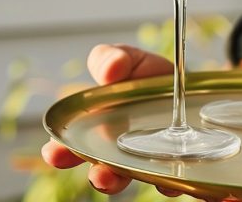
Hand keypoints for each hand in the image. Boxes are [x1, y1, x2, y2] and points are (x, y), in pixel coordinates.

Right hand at [41, 43, 173, 194]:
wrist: (187, 85)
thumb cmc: (146, 76)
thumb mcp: (128, 60)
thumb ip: (111, 59)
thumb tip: (109, 71)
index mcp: (97, 128)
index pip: (72, 146)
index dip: (60, 152)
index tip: (54, 153)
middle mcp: (118, 151)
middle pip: (102, 171)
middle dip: (98, 176)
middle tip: (98, 174)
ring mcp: (146, 162)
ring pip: (134, 179)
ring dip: (129, 182)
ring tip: (123, 178)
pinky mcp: (174, 167)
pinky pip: (170, 180)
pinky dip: (167, 182)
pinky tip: (167, 179)